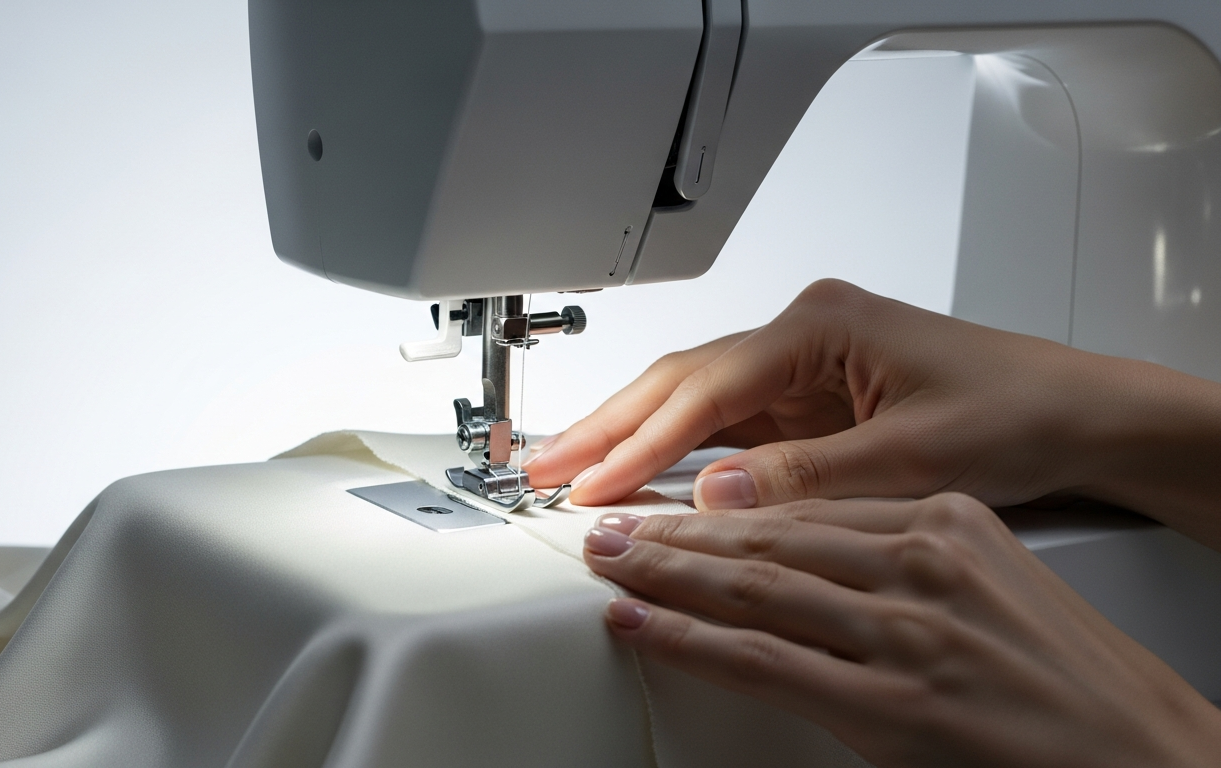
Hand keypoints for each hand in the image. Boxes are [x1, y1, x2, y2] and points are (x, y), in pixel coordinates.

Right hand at [525, 279, 1220, 548]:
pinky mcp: (811, 402)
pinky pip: (728, 429)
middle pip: (680, 382)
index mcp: (821, 326)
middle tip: (542, 466)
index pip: (705, 388)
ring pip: (695, 403)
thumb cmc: (1019, 412)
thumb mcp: (912, 458)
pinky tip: (641, 478)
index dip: (639, 440)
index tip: (590, 481)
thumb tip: (717, 496)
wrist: (1079, 416)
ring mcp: (803, 369)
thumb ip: (806, 479)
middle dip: (607, 426)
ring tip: (569, 471)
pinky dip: (680, 456)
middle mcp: (803, 336)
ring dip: (633, 439)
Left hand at [583, 496, 1220, 767]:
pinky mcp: (892, 708)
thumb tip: (805, 552)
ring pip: (754, 588)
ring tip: (610, 562)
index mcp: (947, 522)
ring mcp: (905, 636)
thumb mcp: (988, 576)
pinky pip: (763, 661)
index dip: (721, 505)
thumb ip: (899, 552)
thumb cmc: (1070, 677)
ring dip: (667, 573)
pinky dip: (691, 639)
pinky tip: (644, 624)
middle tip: (613, 523)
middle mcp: (922, 566)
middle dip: (676, 530)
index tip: (670, 501)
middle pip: (767, 536)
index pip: (803, 505)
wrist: (1147, 756)